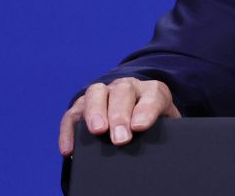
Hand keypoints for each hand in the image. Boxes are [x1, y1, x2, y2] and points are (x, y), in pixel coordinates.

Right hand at [58, 78, 180, 155]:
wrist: (140, 114)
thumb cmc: (155, 123)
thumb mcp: (166, 125)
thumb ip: (164, 131)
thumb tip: (157, 147)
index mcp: (152, 90)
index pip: (152, 95)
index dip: (146, 110)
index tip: (140, 126)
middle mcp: (126, 86)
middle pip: (122, 92)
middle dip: (120, 115)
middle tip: (120, 138)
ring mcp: (103, 93)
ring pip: (95, 94)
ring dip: (95, 112)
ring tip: (97, 132)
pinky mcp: (83, 105)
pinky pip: (73, 114)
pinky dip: (69, 130)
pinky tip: (69, 148)